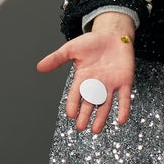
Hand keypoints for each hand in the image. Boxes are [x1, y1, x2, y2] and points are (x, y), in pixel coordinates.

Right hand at [36, 12, 135, 133]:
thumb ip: (57, 59)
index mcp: (82, 78)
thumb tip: (39, 67)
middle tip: (81, 127)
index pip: (76, 94)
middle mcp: (96, 85)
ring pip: (105, 105)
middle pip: (89, 103)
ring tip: (95, 130)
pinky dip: (123, 109)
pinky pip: (124, 98)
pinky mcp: (125, 82)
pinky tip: (121, 120)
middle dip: (85, 115)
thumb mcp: (72, 49)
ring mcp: (110, 85)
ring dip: (101, 118)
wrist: (113, 33)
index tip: (70, 114)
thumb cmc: (92, 41)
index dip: (73, 104)